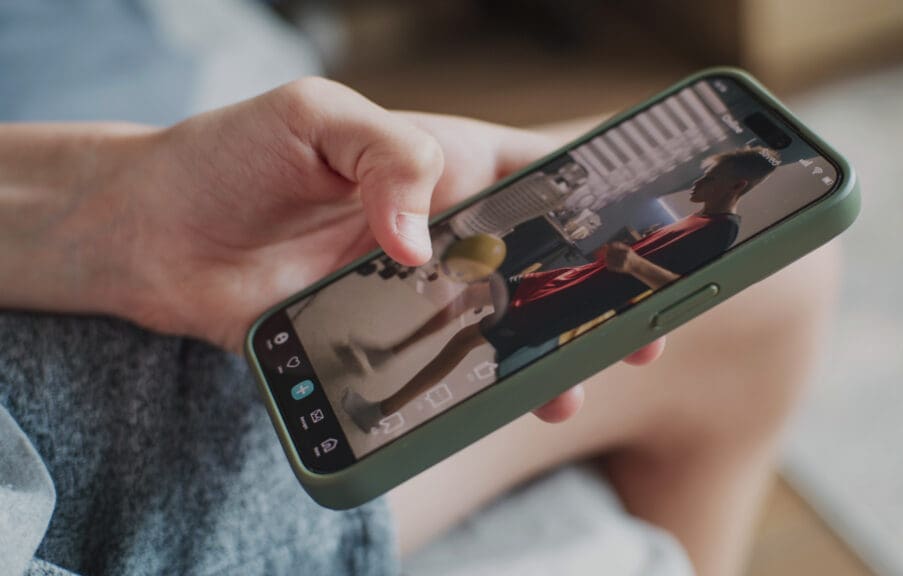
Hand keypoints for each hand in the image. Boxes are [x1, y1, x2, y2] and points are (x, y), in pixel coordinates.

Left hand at [40, 77, 664, 419]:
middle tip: (633, 335)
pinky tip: (490, 406)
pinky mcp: (373, 338)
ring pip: (495, 324)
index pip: (545, 176)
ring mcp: (410, 289)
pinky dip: (466, 389)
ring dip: (537, 357)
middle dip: (588, 298)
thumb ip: (386, 160)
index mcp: (446, 163)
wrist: (149, 230)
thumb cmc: (229, 152)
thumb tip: (422, 244)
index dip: (600, 206)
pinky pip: (433, 367)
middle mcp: (440, 228)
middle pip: (537, 263)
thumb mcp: (314, 117)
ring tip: (564, 389)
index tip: (642, 237)